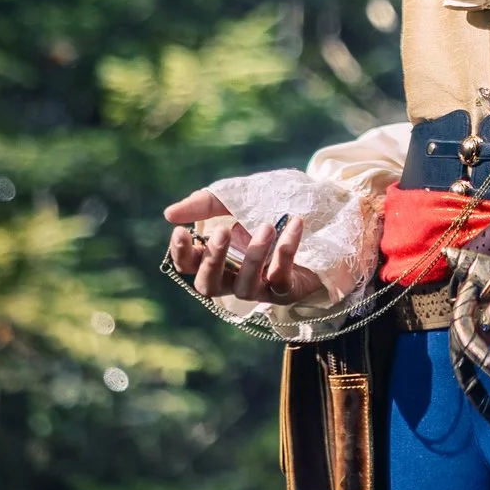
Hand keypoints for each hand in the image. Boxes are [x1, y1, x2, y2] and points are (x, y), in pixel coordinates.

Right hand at [163, 189, 324, 305]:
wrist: (320, 216)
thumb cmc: (269, 210)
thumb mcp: (236, 199)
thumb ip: (205, 205)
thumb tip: (169, 214)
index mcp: (216, 258)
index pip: (188, 266)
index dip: (181, 253)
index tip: (181, 230)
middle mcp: (233, 278)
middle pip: (209, 285)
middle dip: (213, 259)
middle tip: (223, 231)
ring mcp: (259, 288)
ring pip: (245, 288)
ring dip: (254, 256)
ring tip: (266, 227)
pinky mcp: (286, 290)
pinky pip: (280, 279)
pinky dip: (286, 252)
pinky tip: (293, 225)